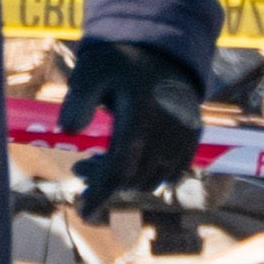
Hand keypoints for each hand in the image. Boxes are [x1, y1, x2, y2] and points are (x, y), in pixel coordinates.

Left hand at [61, 37, 205, 213]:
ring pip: (152, 179)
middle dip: (104, 182)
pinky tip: (132, 160)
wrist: (162, 50)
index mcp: (141, 111)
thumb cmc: (120, 63)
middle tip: (80, 169)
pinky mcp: (194, 137)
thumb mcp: (91, 72)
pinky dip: (151, 175)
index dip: (100, 194)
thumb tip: (69, 130)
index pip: (120, 167)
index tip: (83, 213)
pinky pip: (172, 173)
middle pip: (133, 177)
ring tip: (102, 161)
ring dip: (126, 180)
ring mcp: (185, 134)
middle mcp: (168, 127)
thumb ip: (77, 99)